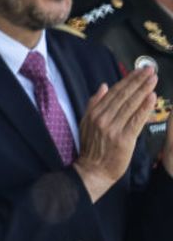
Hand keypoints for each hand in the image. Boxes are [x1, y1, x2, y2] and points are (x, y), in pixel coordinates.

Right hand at [74, 67, 155, 200]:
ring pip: (131, 105)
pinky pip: (136, 120)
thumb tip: (104, 86)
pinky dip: (144, 108)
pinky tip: (152, 98)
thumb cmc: (92, 148)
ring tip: (153, 79)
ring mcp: (113, 128)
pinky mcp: (124, 139)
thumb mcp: (86, 122)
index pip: (114, 92)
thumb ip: (94, 104)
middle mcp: (103, 118)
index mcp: (95, 113)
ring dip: (143, 90)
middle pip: (124, 96)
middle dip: (138, 81)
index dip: (128, 80)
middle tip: (150, 70)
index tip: (139, 71)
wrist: (93, 170)